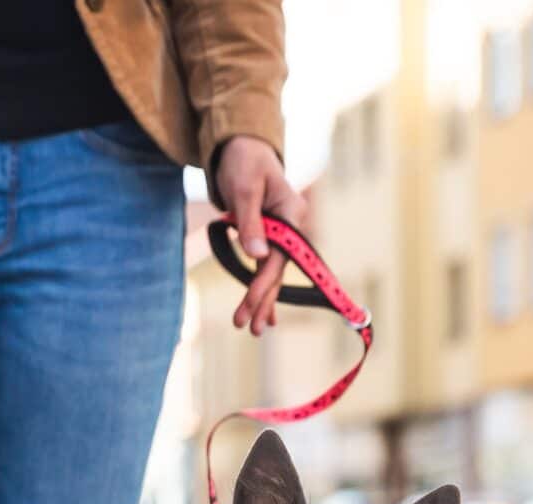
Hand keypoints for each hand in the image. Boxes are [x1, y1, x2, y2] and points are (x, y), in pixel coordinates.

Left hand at [214, 136, 307, 336]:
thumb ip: (251, 221)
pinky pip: (267, 267)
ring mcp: (281, 233)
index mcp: (292, 214)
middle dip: (262, 300)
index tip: (251, 305)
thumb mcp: (244, 188)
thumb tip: (256, 255)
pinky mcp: (268, 236)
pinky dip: (263, 288)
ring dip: (262, 300)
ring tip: (252, 327)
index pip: (280, 257)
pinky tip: (263, 313)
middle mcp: (291, 227)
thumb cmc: (243, 161)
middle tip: (248, 328)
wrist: (240, 147)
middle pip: (278, 270)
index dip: (265, 282)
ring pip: (272, 272)